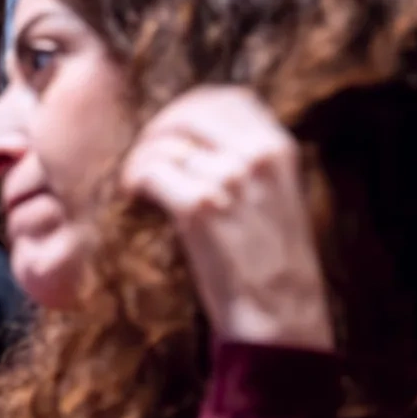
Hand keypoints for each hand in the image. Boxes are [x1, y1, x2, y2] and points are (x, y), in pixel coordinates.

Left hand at [119, 86, 331, 350]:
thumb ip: (249, 161)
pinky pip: (151, 172)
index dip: (191, 109)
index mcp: (280, 149)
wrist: (281, 319)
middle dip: (159, 130)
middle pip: (189, 113)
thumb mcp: (278, 198)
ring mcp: (229, 178)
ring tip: (139, 184)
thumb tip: (201, 138)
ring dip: (142, 161)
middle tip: (146, 157)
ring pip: (164, 144)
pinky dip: (135, 181)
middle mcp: (258, 156)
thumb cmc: (274, 264)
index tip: (173, 132)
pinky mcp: (199, 208)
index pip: (228, 98)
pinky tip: (135, 197)